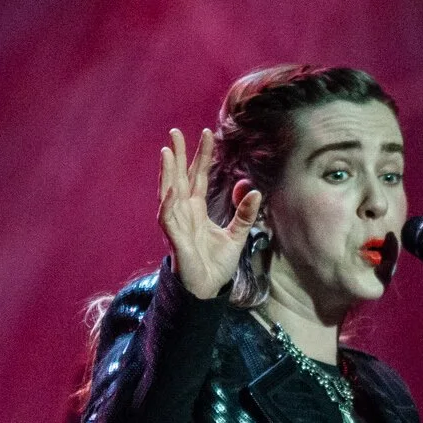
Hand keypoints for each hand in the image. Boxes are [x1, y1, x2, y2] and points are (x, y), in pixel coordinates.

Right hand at [158, 127, 261, 299]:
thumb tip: (255, 191)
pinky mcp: (175, 239)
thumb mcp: (236, 235)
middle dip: (177, 155)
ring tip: (167, 151)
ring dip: (167, 172)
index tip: (207, 134)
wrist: (208, 290)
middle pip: (179, 178)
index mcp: (196, 210)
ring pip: (168, 192)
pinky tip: (171, 188)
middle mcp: (183, 213)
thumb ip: (244, 214)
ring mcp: (176, 225)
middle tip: (174, 131)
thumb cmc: (216, 265)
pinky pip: (168, 218)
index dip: (201, 156)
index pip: (197, 176)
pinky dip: (169, 203)